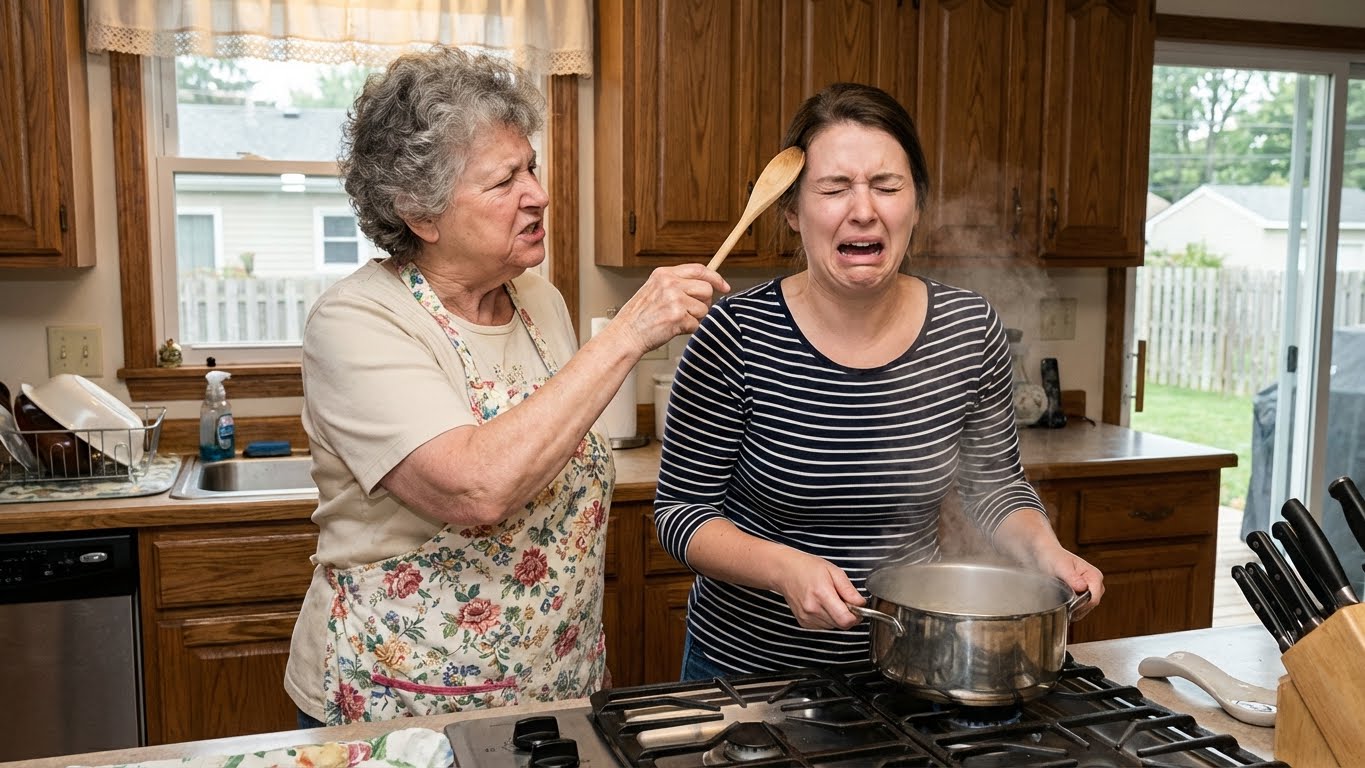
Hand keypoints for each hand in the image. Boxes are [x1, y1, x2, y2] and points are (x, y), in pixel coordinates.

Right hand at [609, 265, 729, 354]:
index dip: (715, 278)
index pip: (699, 269)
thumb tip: (705, 286)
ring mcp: (674, 300)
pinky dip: (688, 330)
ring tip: (676, 320)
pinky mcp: (677, 317)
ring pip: (704, 309)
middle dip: (704, 302)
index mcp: (664, 274)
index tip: (724, 286)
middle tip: (692, 311)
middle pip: (706, 289)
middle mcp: (669, 284)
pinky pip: (696, 324)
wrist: (626, 334)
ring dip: (695, 318)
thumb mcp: (654, 289)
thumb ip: (676, 284)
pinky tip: (673, 328)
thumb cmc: (639, 316)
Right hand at [768, 549, 865, 629]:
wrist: (785, 571)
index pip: (846, 620)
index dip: (856, 616)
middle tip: (842, 599)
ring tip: (829, 599)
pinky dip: (827, 618)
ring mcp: (807, 617)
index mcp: (822, 594)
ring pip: (833, 626)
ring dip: (837, 616)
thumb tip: (861, 603)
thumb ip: (849, 589)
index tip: (857, 607)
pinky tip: (821, 604)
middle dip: (848, 614)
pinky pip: (824, 626)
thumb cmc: (807, 568)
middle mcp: (813, 609)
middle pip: (841, 624)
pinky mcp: (804, 622)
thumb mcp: (834, 571)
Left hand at [1035, 547, 1104, 619]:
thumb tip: (1083, 587)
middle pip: (1091, 604)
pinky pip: (1082, 606)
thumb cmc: (1054, 557)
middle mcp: (1096, 583)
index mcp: (1094, 575)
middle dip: (1077, 607)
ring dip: (1075, 607)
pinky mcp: (1085, 593)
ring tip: (1061, 599)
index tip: (1067, 604)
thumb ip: (1072, 577)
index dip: (1081, 605)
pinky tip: (1064, 602)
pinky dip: (1074, 607)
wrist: (1048, 554)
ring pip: (1087, 607)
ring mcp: (1091, 589)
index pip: (1094, 599)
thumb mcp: (1061, 566)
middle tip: (1061, 601)